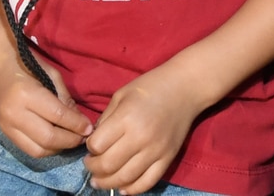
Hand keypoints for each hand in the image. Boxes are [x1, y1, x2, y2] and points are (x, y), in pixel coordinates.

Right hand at [0, 54, 92, 157]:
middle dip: (70, 140)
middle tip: (83, 137)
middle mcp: (14, 113)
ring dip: (59, 148)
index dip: (76, 124)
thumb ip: (64, 98)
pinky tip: (56, 141)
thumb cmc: (27, 64)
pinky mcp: (5, 134)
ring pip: (38, 150)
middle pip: (48, 138)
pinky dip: (46, 149)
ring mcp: (7, 126)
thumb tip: (80, 122)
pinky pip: (29, 150)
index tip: (89, 127)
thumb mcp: (50, 74)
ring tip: (71, 140)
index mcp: (26, 94)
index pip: (57, 116)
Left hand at [85, 64, 200, 193]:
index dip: (89, 148)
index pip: (98, 145)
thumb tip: (95, 141)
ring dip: (108, 183)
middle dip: (93, 169)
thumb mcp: (122, 94)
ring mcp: (155, 151)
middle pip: (109, 165)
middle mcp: (140, 138)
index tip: (90, 146)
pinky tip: (122, 188)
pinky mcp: (167, 160)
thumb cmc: (150, 86)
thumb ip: (106, 118)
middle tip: (89, 165)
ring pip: (125, 179)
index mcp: (126, 118)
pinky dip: (132, 190)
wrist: (184, 88)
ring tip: (99, 181)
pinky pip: (147, 183)